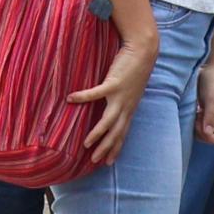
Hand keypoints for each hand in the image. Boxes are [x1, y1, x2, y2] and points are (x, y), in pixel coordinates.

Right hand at [71, 30, 157, 164]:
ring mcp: (120, 97)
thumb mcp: (131, 88)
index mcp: (130, 108)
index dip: (116, 148)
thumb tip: (114, 102)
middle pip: (116, 133)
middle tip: (96, 161)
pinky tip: (70, 99)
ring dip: (97, 134)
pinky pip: (95, 94)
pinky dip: (82, 97)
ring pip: (108, 122)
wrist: (143, 51)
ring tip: (86, 144)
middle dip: (106, 148)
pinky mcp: (113, 84)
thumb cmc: (136, 67)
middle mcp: (126, 106)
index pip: (123, 133)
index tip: (109, 161)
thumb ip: (122, 97)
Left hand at [193, 47, 213, 144]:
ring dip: (194, 124)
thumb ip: (210, 116)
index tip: (199, 123)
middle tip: (193, 116)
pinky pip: (197, 119)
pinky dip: (192, 117)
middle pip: (208, 136)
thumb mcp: (212, 98)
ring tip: (192, 111)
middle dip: (199, 131)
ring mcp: (211, 113)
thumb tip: (207, 133)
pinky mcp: (203, 107)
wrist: (212, 62)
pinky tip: (190, 108)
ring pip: (201, 128)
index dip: (207, 136)